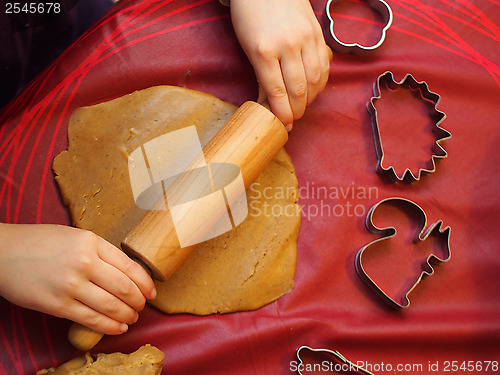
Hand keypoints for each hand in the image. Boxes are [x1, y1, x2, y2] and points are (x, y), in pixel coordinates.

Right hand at [0, 223, 155, 334]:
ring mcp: (71, 285)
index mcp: (92, 242)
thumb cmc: (41, 243)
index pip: (130, 266)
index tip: (152, 291)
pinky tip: (118, 327)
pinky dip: (109, 326)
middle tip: (143, 306)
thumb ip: (101, 252)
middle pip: (125, 288)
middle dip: (139, 301)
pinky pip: (91, 320)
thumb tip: (127, 272)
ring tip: (132, 318)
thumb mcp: (76, 237)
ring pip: (111, 306)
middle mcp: (85, 263)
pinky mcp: (57, 305)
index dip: (146, 283)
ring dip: (127, 315)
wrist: (3, 253)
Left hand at [230, 0, 329, 129]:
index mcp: (264, 50)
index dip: (282, 113)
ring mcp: (306, 39)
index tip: (284, 125)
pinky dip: (321, 82)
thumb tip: (269, 103)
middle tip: (293, 119)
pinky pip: (325, 65)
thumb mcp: (248, 47)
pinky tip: (314, 89)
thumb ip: (261, 75)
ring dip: (310, 99)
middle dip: (296, 111)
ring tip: (302, 106)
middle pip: (298, 90)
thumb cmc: (251, 16)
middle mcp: (288, 45)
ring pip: (315, 80)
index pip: (277, 92)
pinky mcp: (318, 34)